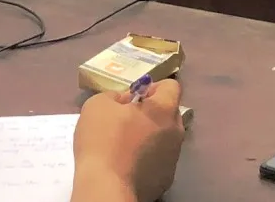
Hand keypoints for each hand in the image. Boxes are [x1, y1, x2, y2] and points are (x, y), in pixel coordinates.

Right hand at [73, 80, 184, 201]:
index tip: (133, 99)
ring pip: (165, 139)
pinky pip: (159, 161)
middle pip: (169, 114)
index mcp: (164, 109)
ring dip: (150, 137)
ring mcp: (174, 157)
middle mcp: (177, 131)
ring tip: (125, 146)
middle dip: (151, 114)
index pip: (171, 87)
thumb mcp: (98, 105)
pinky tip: (128, 166)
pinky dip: (147, 160)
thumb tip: (127, 102)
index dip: (152, 88)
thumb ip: (116, 96)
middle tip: (126, 121)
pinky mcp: (167, 179)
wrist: (106, 188)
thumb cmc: (103, 141)